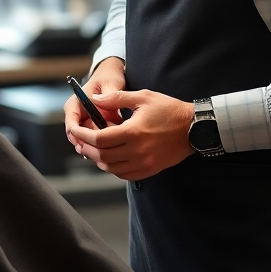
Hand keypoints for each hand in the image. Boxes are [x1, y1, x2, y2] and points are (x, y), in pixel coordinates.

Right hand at [64, 57, 125, 152]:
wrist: (111, 76)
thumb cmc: (108, 78)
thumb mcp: (110, 84)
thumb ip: (109, 98)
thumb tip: (108, 113)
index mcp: (74, 104)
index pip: (71, 125)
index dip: (81, 137)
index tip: (95, 142)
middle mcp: (76, 115)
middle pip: (78, 137)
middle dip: (92, 143)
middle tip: (108, 145)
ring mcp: (84, 123)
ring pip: (87, 141)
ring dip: (99, 145)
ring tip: (114, 143)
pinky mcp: (92, 127)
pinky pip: (95, 140)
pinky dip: (103, 144)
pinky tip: (114, 144)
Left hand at [69, 88, 194, 181]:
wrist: (194, 128)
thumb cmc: (169, 110)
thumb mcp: (143, 97)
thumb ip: (116, 98)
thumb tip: (94, 99)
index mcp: (133, 132)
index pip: (99, 139)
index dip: (83, 135)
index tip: (75, 131)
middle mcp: (137, 151)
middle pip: (102, 156)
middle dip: (87, 149)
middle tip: (80, 141)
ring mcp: (144, 163)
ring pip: (111, 168)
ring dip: (98, 159)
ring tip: (92, 149)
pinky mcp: (149, 170)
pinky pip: (124, 174)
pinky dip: (112, 168)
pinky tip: (110, 158)